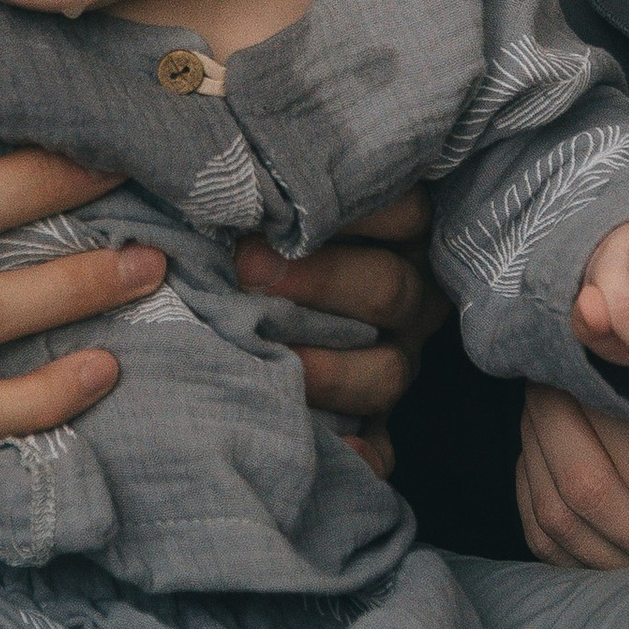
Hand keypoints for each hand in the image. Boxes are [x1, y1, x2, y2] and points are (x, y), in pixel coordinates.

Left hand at [234, 189, 446, 484]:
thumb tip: (222, 175)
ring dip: (327, 369)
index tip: (279, 203)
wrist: (242, 286)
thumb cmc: (252, 227)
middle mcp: (406, 297)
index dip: (347, 207)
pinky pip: (384, 448)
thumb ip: (265, 184)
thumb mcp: (270, 196)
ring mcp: (394, 360)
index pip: (403, 211)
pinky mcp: (376, 419)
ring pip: (387, 371)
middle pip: (389, 290)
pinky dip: (360, 454)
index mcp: (396, 233)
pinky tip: (331, 450)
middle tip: (247, 268)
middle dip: (320, 280)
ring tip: (263, 355)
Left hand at [515, 388, 628, 624]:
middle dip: (556, 424)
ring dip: (536, 456)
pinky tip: (538, 453)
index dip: (603, 411)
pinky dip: (533, 497)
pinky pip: (557, 554)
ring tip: (538, 404)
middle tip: (545, 373)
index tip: (584, 363)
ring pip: (565, 529)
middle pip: (595, 498)